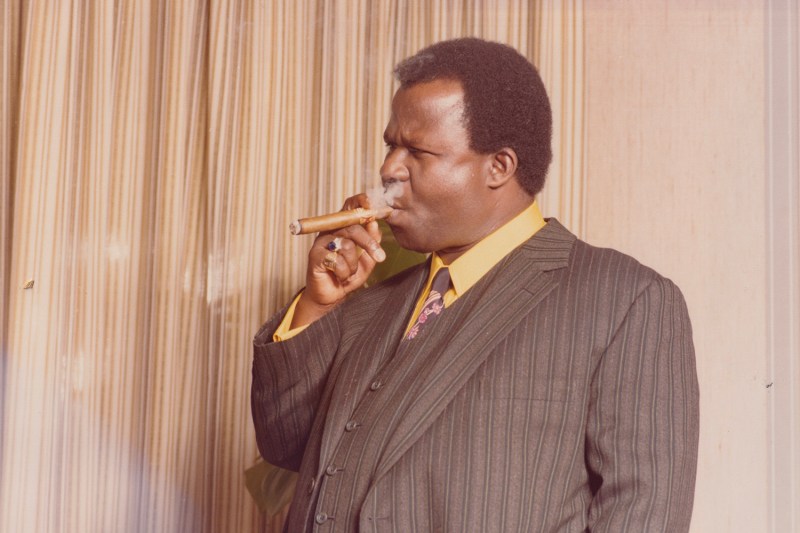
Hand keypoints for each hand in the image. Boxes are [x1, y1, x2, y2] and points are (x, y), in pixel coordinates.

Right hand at [291, 193, 385, 327]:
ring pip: (347, 245)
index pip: (350, 206)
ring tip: (348, 272)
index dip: (361, 201)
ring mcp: (321, 242)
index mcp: (343, 227)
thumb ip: (372, 241)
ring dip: (353, 265)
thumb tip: (374, 222)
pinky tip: (338, 276)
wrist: (331, 296)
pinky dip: (343, 272)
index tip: (373, 207)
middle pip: (352, 227)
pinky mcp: (315, 255)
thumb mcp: (367, 259)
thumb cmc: (347, 275)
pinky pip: (337, 260)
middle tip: (380, 257)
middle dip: (369, 243)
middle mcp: (331, 230)